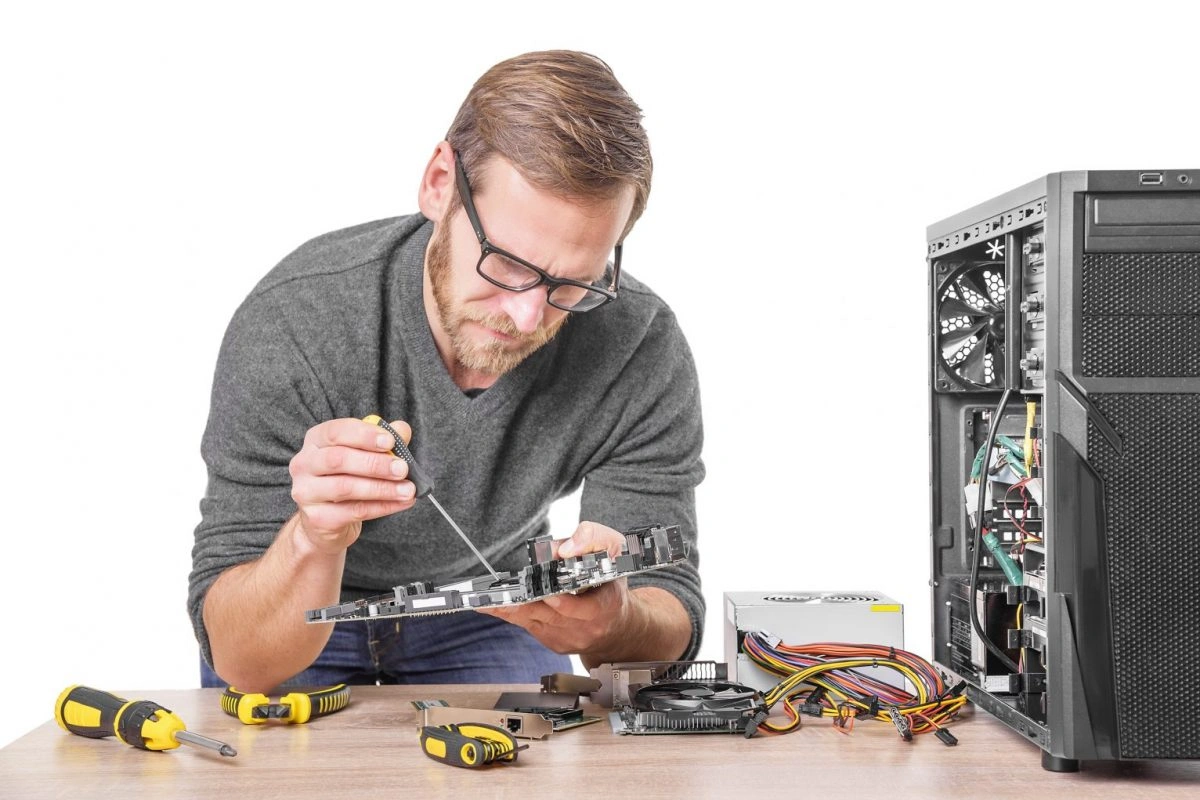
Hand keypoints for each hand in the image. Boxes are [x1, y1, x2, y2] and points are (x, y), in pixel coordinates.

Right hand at [288, 418, 417, 552]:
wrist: (327, 520)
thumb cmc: (347, 477)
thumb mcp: (363, 454)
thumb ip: (382, 440)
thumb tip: (402, 430)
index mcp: (316, 440)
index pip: (335, 432)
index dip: (364, 435)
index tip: (390, 441)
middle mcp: (304, 464)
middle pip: (338, 459)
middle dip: (374, 464)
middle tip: (403, 469)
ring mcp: (306, 492)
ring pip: (345, 487)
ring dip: (382, 488)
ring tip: (408, 489)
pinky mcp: (317, 518)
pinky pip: (354, 511)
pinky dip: (382, 507)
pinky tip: (401, 503)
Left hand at [479, 521, 633, 658]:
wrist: (618, 626)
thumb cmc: (612, 584)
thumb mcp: (615, 552)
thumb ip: (593, 539)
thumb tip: (562, 549)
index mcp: (607, 606)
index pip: (585, 609)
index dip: (564, 603)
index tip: (547, 595)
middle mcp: (588, 627)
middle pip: (551, 616)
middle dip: (526, 604)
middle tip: (501, 597)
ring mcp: (571, 639)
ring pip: (536, 622)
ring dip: (511, 609)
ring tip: (487, 601)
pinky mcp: (556, 644)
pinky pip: (530, 627)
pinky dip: (513, 614)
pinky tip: (495, 606)